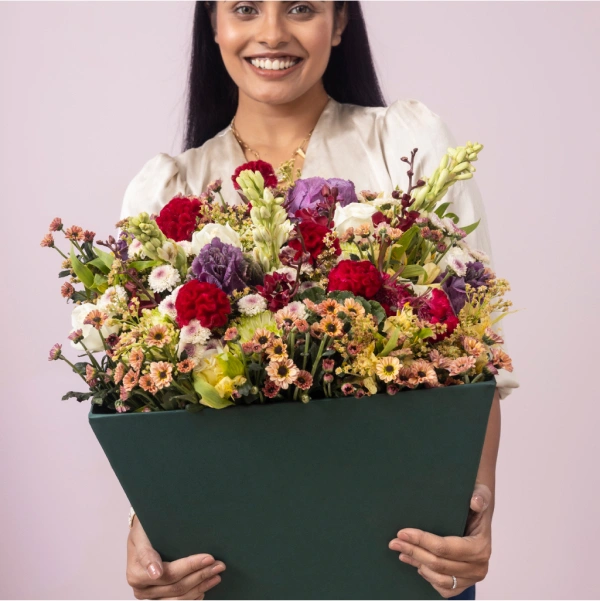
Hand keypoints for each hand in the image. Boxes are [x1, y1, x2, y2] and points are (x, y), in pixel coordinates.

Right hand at [127, 513, 225, 599]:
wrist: (140, 537)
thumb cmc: (143, 533)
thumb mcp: (141, 536)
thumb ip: (146, 554)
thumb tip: (156, 574)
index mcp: (137, 574)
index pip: (170, 573)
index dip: (191, 566)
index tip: (209, 558)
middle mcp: (142, 590)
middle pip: (177, 587)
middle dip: (201, 575)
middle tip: (219, 564)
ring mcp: (151, 598)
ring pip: (180, 598)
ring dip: (201, 587)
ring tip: (217, 575)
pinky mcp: (159, 599)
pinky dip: (194, 596)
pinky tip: (205, 588)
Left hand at [388, 483, 492, 598]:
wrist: (479, 518)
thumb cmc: (476, 506)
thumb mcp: (480, 494)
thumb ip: (480, 497)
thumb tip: (475, 502)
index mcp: (480, 547)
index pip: (445, 548)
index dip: (422, 541)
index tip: (402, 533)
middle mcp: (478, 567)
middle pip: (438, 564)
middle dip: (413, 551)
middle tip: (394, 542)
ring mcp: (471, 578)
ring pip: (438, 578)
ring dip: (417, 564)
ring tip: (401, 551)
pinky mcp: (464, 584)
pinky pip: (443, 588)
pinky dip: (427, 577)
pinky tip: (416, 563)